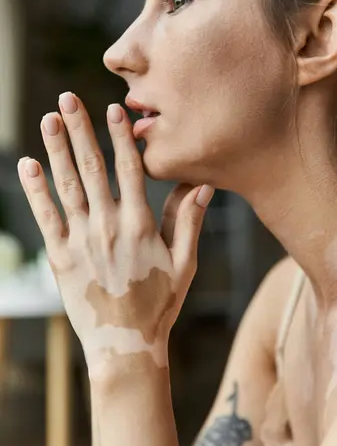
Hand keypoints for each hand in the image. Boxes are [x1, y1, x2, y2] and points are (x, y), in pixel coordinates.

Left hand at [17, 92, 213, 376]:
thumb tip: (201, 181)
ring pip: (66, 186)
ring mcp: (80, 241)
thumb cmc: (160, 304)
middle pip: (92, 168)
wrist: (125, 346)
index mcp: (139, 225)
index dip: (120, 137)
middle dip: (80, 130)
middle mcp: (107, 227)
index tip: (113, 109)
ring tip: (48, 119)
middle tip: (68, 99)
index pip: (129, 169)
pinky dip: (35, 189)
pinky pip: (45, 217)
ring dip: (55, 150)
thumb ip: (190, 220)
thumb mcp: (184, 263)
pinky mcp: (60, 257)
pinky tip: (27, 164)